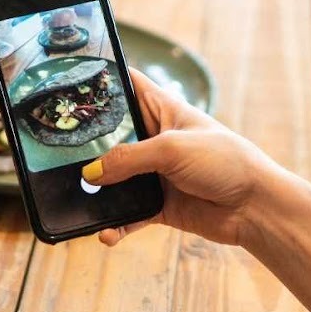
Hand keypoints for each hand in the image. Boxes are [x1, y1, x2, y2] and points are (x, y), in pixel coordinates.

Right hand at [83, 68, 282, 247]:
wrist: (256, 207)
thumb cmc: (225, 161)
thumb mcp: (172, 149)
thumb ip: (129, 158)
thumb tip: (91, 173)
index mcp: (163, 111)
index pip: (128, 84)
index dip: (103, 79)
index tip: (70, 78)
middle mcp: (156, 140)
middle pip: (112, 136)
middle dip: (87, 144)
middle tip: (54, 148)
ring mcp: (156, 174)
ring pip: (115, 179)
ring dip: (97, 190)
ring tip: (75, 197)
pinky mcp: (160, 205)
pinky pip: (129, 214)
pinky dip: (116, 224)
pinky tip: (105, 234)